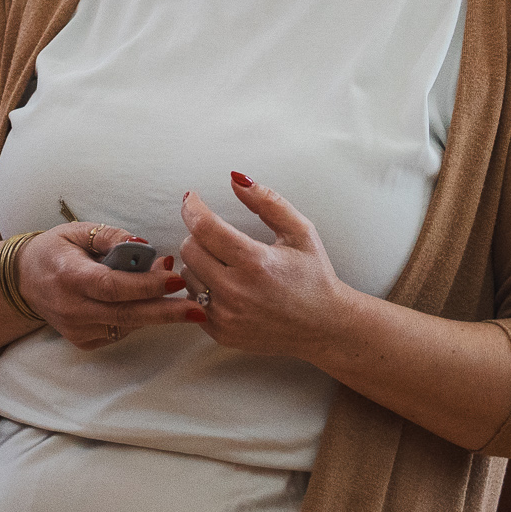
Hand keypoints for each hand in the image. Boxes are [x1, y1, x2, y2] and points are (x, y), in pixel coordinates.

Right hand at [18, 223, 191, 349]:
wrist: (25, 280)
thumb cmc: (57, 250)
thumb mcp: (79, 231)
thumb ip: (111, 236)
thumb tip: (144, 245)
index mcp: (69, 277)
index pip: (113, 286)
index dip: (146, 285)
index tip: (175, 278)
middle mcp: (72, 308)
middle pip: (126, 313)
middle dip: (166, 312)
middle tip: (198, 309)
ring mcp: (76, 329)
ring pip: (127, 325)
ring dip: (157, 312)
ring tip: (181, 298)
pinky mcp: (82, 341)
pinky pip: (119, 331)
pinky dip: (137, 318)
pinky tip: (147, 305)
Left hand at [177, 174, 353, 359]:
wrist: (324, 326)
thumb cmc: (314, 275)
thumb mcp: (300, 231)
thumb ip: (267, 201)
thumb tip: (235, 178)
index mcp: (256, 262)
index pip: (204, 228)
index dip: (192, 207)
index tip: (191, 198)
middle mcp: (237, 292)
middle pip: (189, 250)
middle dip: (198, 235)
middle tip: (217, 235)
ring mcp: (227, 316)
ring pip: (187, 276)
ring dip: (199, 264)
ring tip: (225, 263)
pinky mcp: (221, 333)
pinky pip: (192, 302)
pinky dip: (203, 289)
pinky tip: (225, 285)